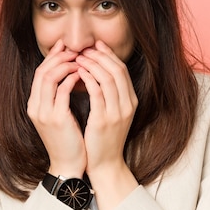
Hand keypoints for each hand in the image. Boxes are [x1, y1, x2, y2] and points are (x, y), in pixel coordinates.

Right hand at [27, 40, 86, 177]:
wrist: (68, 165)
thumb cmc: (69, 140)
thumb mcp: (60, 115)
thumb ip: (60, 96)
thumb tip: (71, 74)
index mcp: (35, 105)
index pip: (39, 73)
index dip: (52, 57)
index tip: (66, 46)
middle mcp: (35, 107)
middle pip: (41, 71)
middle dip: (58, 57)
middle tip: (75, 49)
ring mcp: (44, 113)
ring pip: (48, 77)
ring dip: (65, 65)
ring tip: (80, 60)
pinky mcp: (56, 119)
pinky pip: (61, 91)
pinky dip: (71, 79)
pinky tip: (82, 75)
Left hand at [75, 40, 137, 178]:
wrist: (105, 164)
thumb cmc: (104, 138)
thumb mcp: (113, 113)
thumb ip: (109, 94)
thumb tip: (98, 71)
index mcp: (131, 101)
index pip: (122, 70)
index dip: (109, 55)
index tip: (96, 45)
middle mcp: (127, 105)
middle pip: (117, 70)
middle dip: (100, 55)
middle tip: (85, 48)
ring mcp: (117, 113)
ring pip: (107, 78)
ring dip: (92, 64)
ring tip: (79, 58)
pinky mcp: (103, 120)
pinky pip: (96, 92)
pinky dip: (88, 79)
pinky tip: (78, 73)